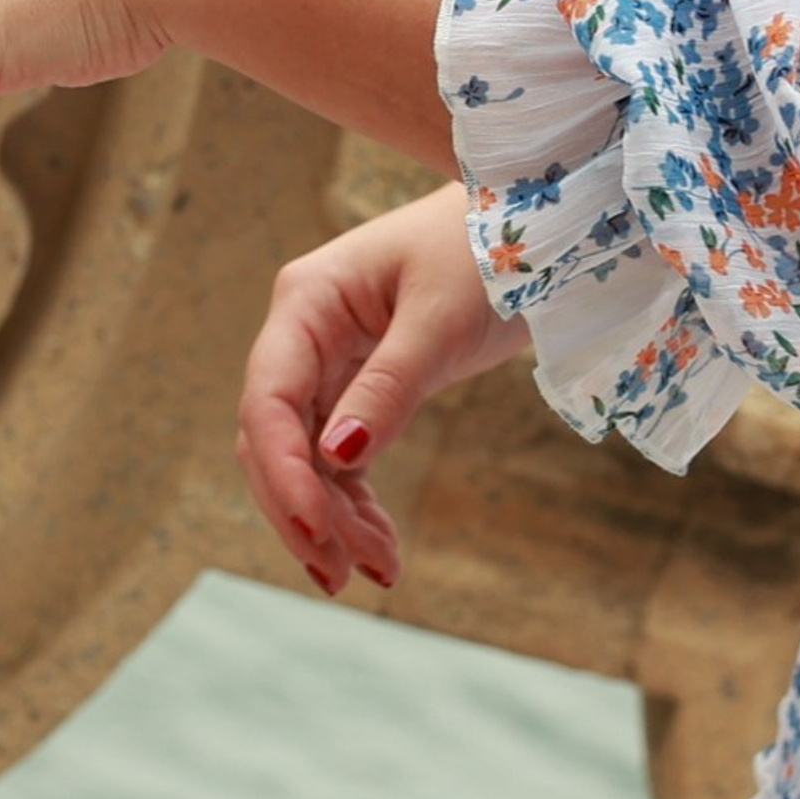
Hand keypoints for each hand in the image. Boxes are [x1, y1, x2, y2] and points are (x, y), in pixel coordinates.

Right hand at [234, 184, 530, 596]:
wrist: (532, 223)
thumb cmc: (487, 251)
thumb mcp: (441, 319)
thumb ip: (389, 385)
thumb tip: (338, 458)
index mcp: (307, 301)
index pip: (267, 396)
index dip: (281, 468)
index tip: (316, 530)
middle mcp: (304, 333)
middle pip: (272, 435)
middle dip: (302, 507)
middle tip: (347, 575)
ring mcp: (329, 361)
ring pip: (303, 455)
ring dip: (330, 515)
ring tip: (378, 572)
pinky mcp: (363, 386)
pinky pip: (341, 456)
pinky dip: (355, 502)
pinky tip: (382, 547)